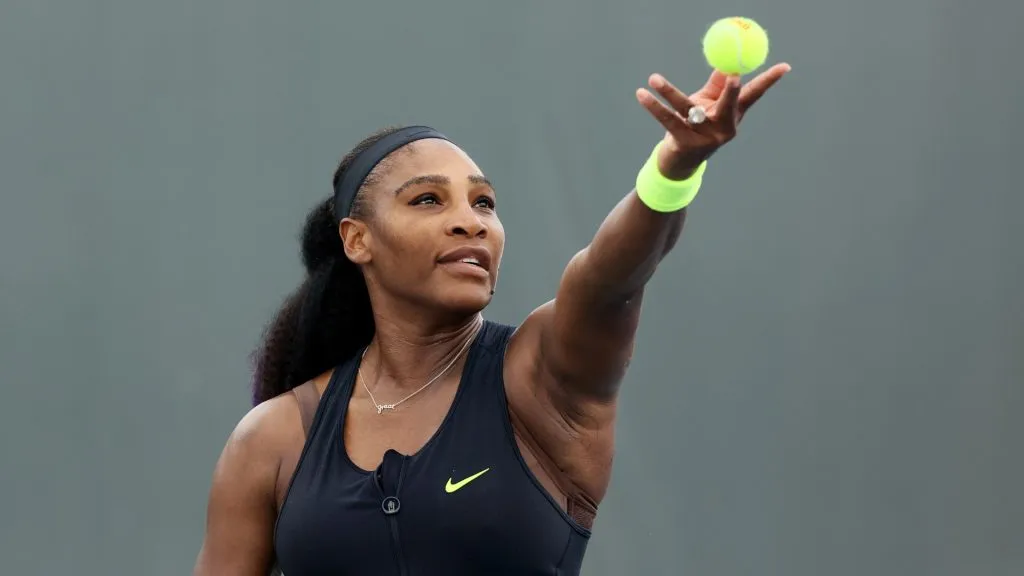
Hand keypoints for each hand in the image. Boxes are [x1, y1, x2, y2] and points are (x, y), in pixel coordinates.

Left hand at [636, 63, 790, 179]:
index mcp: (732, 115)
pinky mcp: (685, 144)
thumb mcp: (708, 105)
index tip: (785, 67)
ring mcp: (706, 138)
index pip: (753, 95)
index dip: (769, 81)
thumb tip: (727, 63)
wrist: (679, 163)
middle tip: (732, 75)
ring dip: (668, 92)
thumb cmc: (695, 127)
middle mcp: (724, 127)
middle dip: (731, 90)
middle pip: (729, 105)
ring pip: (688, 108)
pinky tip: (642, 94)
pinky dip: (654, 106)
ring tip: (653, 79)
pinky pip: (668, 120)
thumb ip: (717, 86)